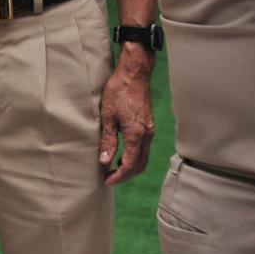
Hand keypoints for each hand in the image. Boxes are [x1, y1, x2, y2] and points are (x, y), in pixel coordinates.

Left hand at [98, 59, 154, 185]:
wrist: (134, 73)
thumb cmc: (118, 91)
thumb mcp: (108, 116)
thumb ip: (108, 140)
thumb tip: (105, 161)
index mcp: (136, 134)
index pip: (130, 165)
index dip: (118, 176)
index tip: (106, 180)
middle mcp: (147, 134)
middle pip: (140, 165)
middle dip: (126, 175)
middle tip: (110, 177)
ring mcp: (150, 129)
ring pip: (143, 157)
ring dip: (131, 166)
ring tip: (114, 167)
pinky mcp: (148, 124)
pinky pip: (144, 147)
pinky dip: (135, 155)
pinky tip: (123, 153)